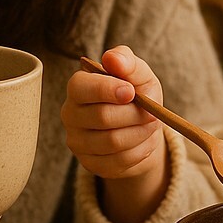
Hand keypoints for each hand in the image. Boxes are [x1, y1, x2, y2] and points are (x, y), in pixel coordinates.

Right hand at [61, 46, 169, 222]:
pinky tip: (144, 141)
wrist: (140, 125)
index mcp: (78, 87)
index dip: (108, 90)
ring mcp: (77, 142)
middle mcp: (70, 114)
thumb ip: (126, 61)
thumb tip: (112, 59)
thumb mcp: (137, 73)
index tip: (131, 91)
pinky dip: (140, 151)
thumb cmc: (135, 92)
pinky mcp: (90, 164)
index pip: (82, 88)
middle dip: (134, 114)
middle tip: (152, 112)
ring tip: (151, 125)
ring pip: (112, 142)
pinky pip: (119, 162)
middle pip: (102, 117)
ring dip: (140, 133)